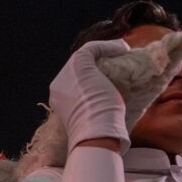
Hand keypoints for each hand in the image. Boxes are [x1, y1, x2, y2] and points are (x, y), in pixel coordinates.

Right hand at [48, 39, 130, 154]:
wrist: (96, 133)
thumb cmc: (99, 134)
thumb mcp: (92, 121)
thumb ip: (94, 113)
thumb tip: (113, 116)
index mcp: (58, 102)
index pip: (75, 85)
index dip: (92, 81)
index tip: (111, 81)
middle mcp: (58, 86)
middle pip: (78, 71)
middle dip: (97, 66)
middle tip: (119, 66)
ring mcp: (66, 75)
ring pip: (84, 58)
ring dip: (104, 53)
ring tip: (122, 54)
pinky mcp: (79, 64)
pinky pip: (92, 49)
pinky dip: (108, 47)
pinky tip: (123, 48)